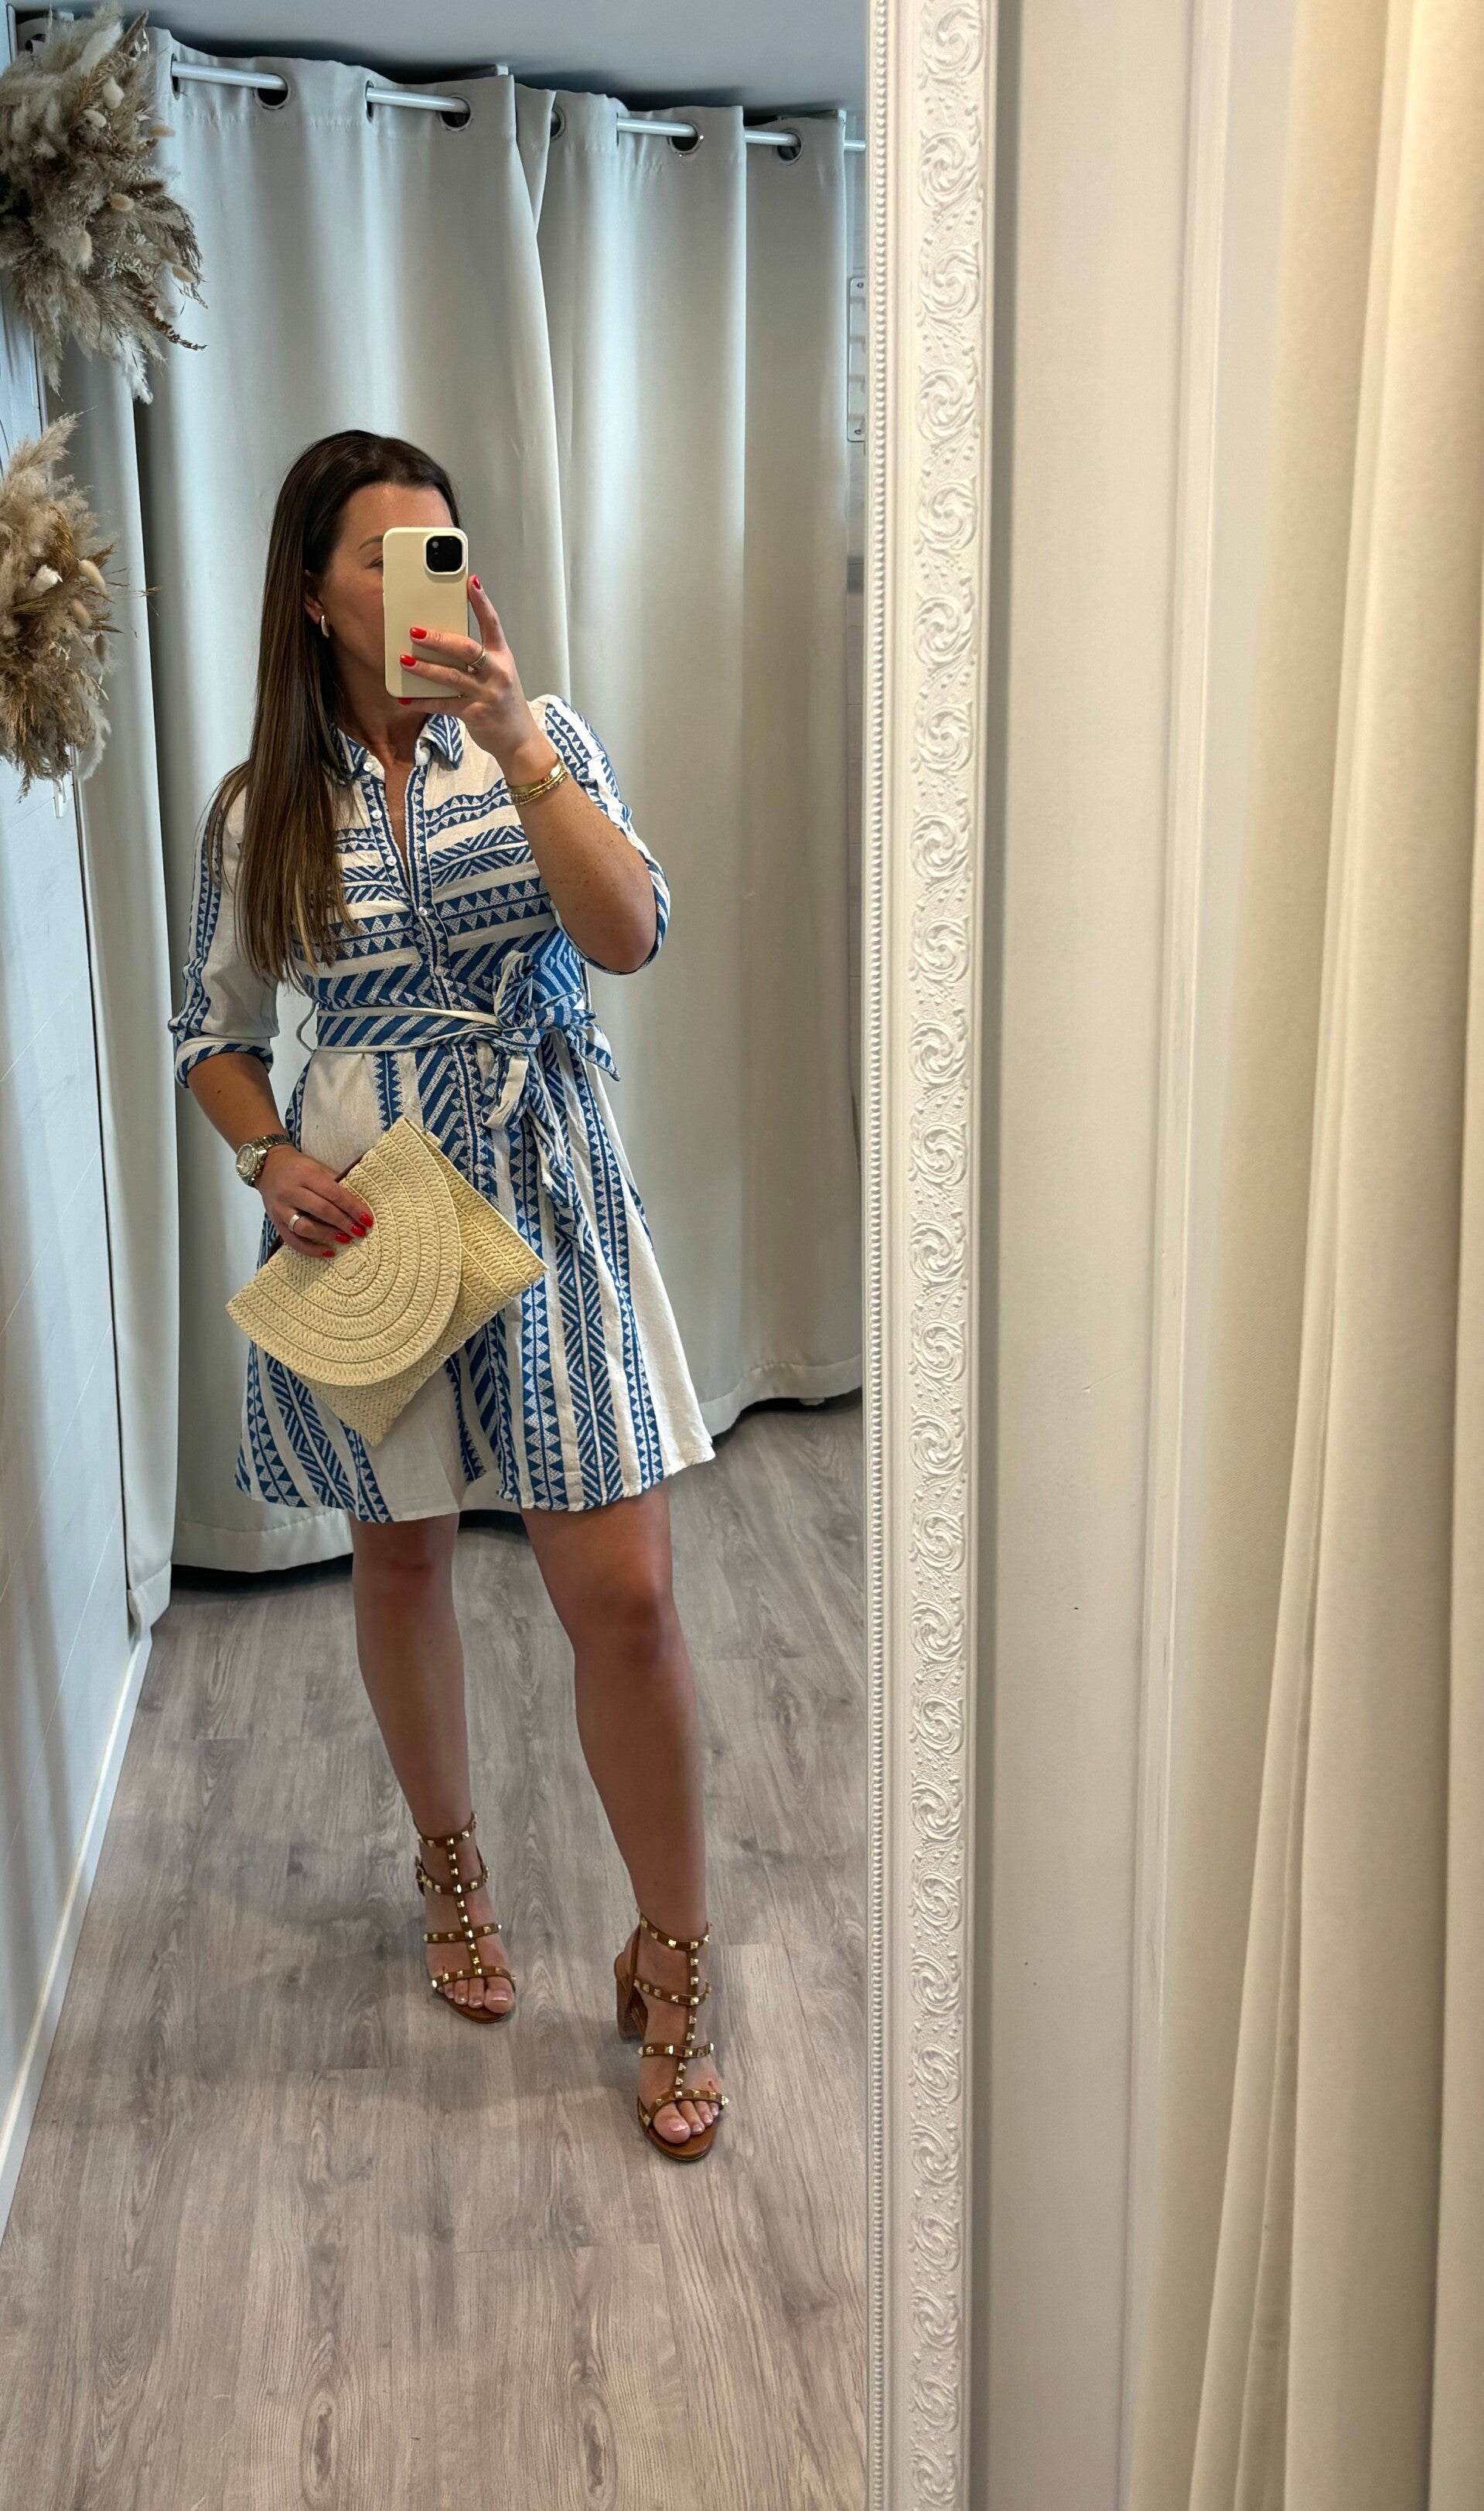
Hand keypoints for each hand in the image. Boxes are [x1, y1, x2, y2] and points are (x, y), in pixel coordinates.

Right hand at [258, 1144, 373, 1257]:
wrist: (267, 1166)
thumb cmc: (298, 1167)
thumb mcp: (317, 1167)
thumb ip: (335, 1183)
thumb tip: (358, 1205)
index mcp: (306, 1174)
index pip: (334, 1193)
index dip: (352, 1207)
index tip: (367, 1219)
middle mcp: (291, 1191)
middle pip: (322, 1210)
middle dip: (344, 1223)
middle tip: (360, 1232)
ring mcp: (281, 1208)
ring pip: (306, 1227)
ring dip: (328, 1235)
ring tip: (345, 1239)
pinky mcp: (275, 1222)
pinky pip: (293, 1240)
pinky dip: (311, 1249)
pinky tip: (328, 1251)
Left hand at [396, 576, 545, 768]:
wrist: (519, 740)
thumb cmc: (503, 703)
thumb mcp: (498, 674)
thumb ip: (476, 658)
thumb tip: (442, 641)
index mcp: (502, 657)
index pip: (492, 624)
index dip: (481, 602)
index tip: (470, 582)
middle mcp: (497, 672)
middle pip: (467, 649)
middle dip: (439, 639)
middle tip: (415, 631)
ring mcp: (487, 694)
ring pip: (452, 676)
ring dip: (426, 668)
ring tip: (404, 660)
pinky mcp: (476, 714)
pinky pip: (445, 705)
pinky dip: (423, 701)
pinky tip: (406, 697)